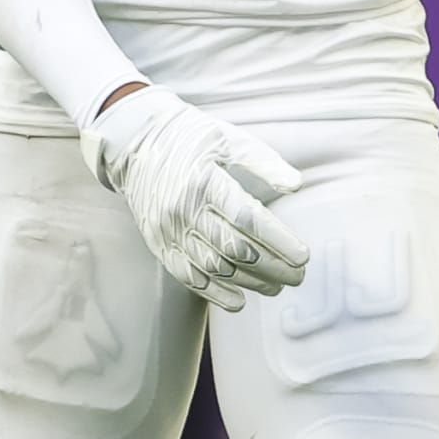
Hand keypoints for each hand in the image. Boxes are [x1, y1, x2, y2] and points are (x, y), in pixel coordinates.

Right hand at [83, 85, 309, 311]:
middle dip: (273, 267)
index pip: (248, 220)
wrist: (136, 143)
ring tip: (277, 286)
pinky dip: (214, 293)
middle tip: (298, 275)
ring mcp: (168, 230)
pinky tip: (238, 300)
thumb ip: (264, 162)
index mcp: (204, 180)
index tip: (303, 255)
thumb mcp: (229, 138)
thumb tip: (296, 184)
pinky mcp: (159, 243)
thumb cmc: (189, 138)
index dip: (278, 241)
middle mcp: (184, 209)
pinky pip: (187, 276)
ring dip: (250, 282)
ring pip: (215, 267)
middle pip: (236, 248)